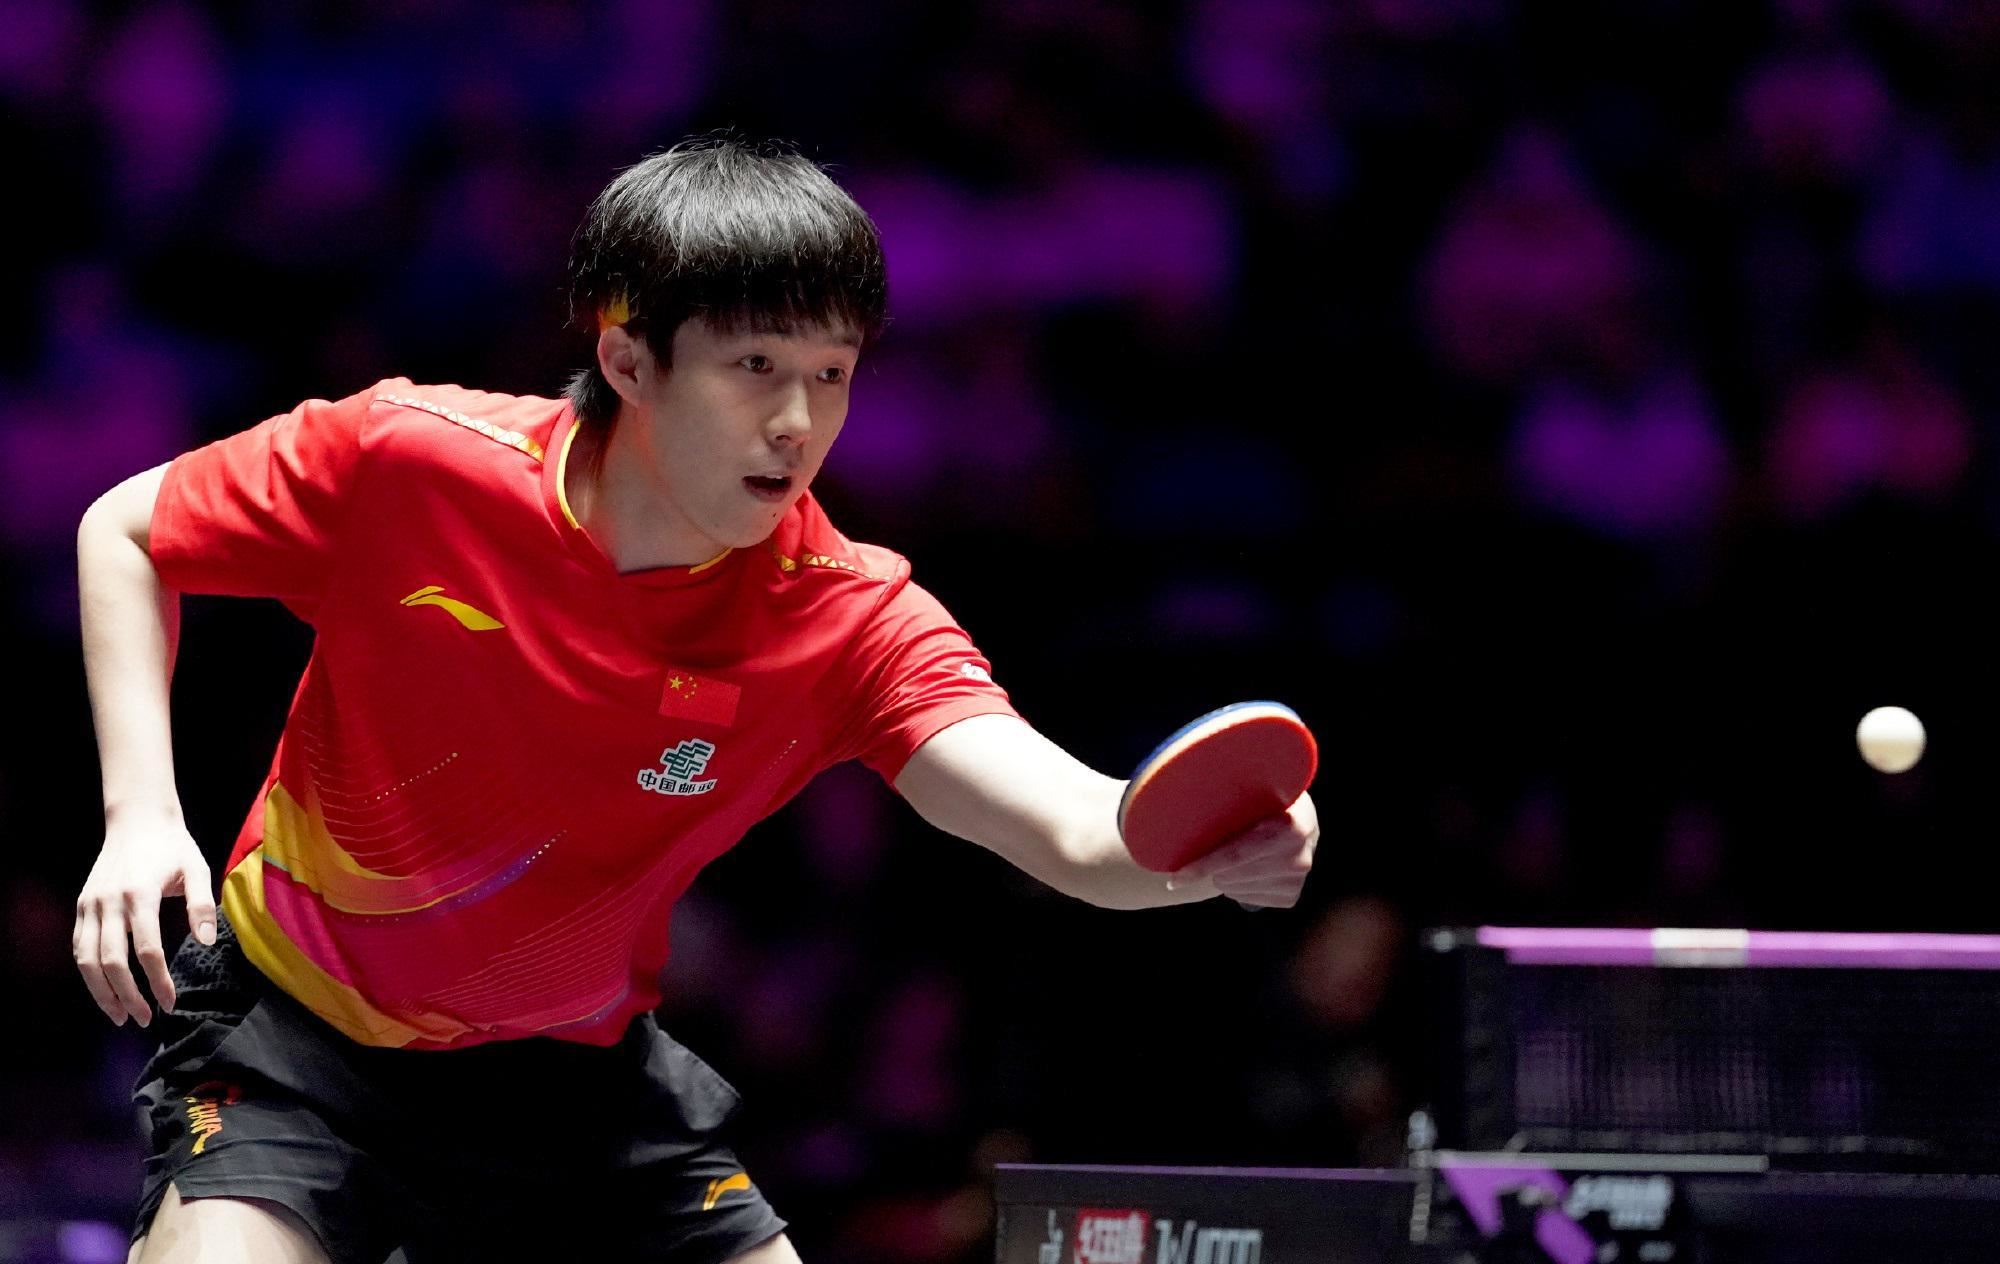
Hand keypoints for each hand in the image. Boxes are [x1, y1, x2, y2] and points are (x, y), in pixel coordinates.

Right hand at [73, 817, 214, 1025]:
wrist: (137, 820)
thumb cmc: (172, 847)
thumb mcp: (196, 869)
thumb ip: (200, 906)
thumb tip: (207, 943)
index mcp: (140, 894)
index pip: (147, 950)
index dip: (158, 981)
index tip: (170, 1002)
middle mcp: (109, 902)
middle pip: (112, 962)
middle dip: (127, 996)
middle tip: (145, 1020)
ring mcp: (91, 905)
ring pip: (87, 960)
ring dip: (101, 993)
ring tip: (120, 1016)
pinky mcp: (82, 906)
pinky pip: (79, 947)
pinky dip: (89, 973)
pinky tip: (104, 990)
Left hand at [1166, 792, 1318, 908]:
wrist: (1298, 818)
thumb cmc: (1263, 799)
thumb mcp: (1252, 791)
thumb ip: (1225, 797)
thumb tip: (1176, 797)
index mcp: (1292, 824)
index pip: (1236, 853)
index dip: (1202, 865)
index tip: (1173, 879)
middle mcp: (1300, 856)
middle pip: (1231, 874)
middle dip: (1211, 866)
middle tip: (1210, 847)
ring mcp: (1297, 880)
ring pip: (1234, 888)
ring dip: (1223, 875)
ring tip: (1233, 852)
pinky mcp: (1290, 896)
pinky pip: (1245, 898)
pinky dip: (1236, 886)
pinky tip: (1245, 867)